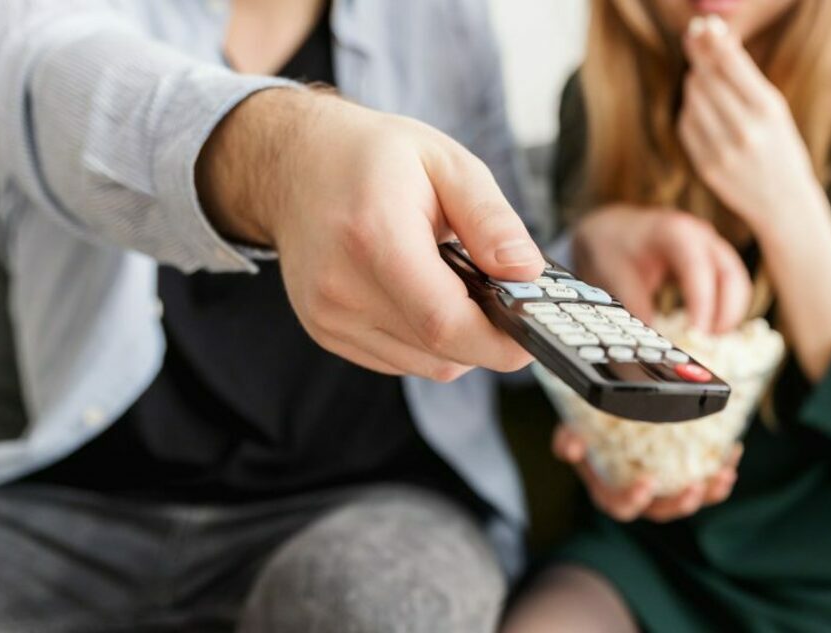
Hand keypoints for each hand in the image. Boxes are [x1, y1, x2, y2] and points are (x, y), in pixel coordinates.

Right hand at [198, 89, 544, 379]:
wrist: (294, 163)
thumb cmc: (373, 157)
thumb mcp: (446, 163)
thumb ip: (491, 219)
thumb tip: (527, 271)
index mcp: (374, 236)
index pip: (444, 322)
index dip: (500, 340)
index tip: (535, 331)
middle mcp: (342, 287)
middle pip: (439, 351)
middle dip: (488, 336)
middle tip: (507, 297)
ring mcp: (328, 316)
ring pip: (425, 364)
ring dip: (457, 338)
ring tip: (456, 283)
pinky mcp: (326, 332)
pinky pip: (400, 360)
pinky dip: (427, 339)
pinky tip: (424, 293)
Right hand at [552, 424, 741, 522]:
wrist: (607, 421)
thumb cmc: (588, 430)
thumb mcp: (572, 431)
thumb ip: (567, 439)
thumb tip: (571, 447)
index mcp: (610, 491)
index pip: (621, 507)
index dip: (634, 500)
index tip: (648, 483)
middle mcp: (640, 497)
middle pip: (662, 512)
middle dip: (681, 504)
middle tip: (695, 488)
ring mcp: (664, 489)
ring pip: (689, 500)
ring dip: (710, 492)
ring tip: (725, 474)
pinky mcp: (684, 476)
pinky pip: (706, 480)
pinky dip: (721, 469)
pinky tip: (734, 451)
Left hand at [572, 205, 750, 333]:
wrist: (615, 228)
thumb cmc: (615, 246)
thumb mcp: (616, 275)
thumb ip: (636, 307)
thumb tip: (653, 342)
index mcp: (675, 231)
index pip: (698, 268)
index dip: (703, 303)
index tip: (697, 334)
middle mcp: (701, 236)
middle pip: (732, 275)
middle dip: (726, 313)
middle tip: (708, 342)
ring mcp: (712, 247)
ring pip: (737, 282)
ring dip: (730, 314)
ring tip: (708, 340)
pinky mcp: (715, 260)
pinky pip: (732, 286)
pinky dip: (726, 309)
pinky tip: (709, 329)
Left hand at [679, 16, 819, 231]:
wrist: (784, 203)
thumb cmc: (781, 148)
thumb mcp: (775, 109)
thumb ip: (744, 77)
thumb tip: (713, 38)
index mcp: (768, 109)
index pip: (729, 62)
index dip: (712, 40)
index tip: (703, 26)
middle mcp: (745, 129)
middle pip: (706, 77)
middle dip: (698, 54)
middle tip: (693, 37)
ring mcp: (723, 150)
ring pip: (693, 98)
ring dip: (695, 82)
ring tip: (704, 77)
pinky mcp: (707, 166)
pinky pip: (687, 125)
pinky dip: (691, 110)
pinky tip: (702, 107)